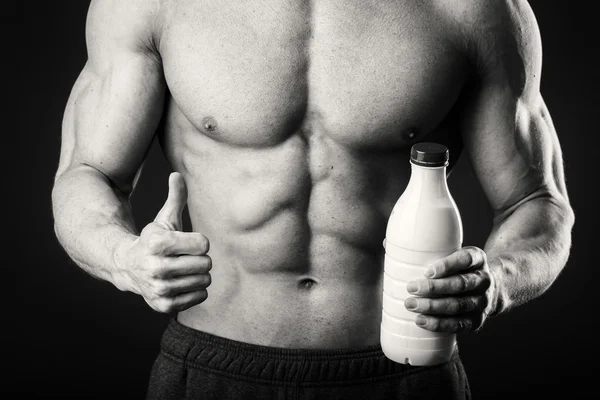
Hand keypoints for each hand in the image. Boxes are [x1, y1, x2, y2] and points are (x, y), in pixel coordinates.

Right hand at [115, 172, 211, 312]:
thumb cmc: (154, 240)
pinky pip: (200, 296)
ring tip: (180, 270)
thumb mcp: (164, 219)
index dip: (198, 242)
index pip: (204, 244)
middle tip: (182, 258)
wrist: (128, 267)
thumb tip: (177, 175)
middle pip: (206, 264)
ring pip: (205, 281)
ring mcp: (160, 289)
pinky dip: (195, 290)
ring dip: (197, 275)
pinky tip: (179, 283)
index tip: (184, 243)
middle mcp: (156, 267)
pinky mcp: (164, 306)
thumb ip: (175, 198)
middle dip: (199, 259)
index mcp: (158, 243)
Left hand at [404, 246, 495, 332]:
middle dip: (434, 288)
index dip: (447, 265)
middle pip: (460, 284)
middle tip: (411, 288)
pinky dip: (439, 324)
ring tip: (411, 305)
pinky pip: (459, 324)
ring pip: (458, 305)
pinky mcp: (477, 320)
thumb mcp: (452, 253)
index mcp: (477, 259)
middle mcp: (484, 280)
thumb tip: (387, 242)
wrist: (490, 289)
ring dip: (433, 307)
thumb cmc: (459, 269)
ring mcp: (483, 301)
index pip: (465, 259)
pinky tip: (422, 321)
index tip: (427, 271)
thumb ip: (425, 248)